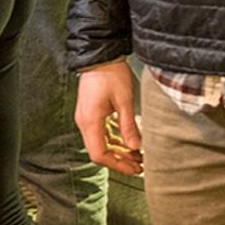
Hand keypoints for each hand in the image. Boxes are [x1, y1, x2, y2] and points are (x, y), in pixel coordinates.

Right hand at [76, 61, 143, 175]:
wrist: (100, 55)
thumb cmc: (111, 74)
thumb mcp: (124, 100)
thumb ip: (128, 125)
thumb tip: (135, 147)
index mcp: (90, 121)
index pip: (99, 154)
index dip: (116, 164)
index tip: (134, 168)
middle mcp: (84, 122)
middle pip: (99, 151)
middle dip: (119, 161)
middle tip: (139, 166)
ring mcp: (86, 118)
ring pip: (101, 143)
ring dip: (118, 151)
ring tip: (137, 155)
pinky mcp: (91, 113)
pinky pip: (101, 133)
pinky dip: (114, 140)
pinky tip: (128, 141)